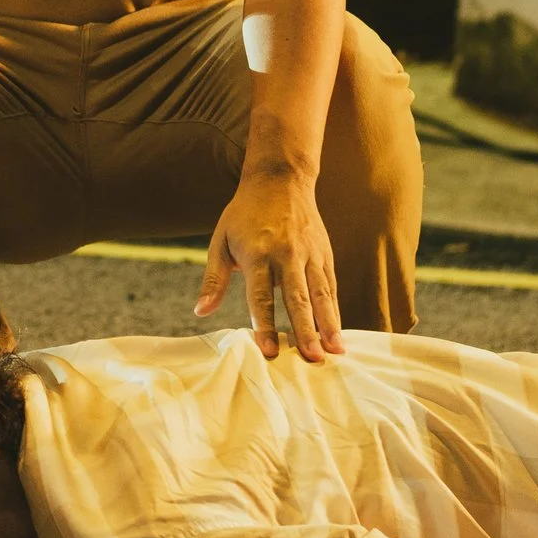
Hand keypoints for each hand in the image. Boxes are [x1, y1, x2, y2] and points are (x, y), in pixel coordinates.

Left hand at [196, 165, 342, 360]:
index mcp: (257, 253)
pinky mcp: (323, 253)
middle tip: (312, 359)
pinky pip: (330, 285)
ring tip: (334, 351)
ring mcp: (309, 254)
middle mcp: (286, 254)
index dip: (264, 324)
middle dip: (305, 330)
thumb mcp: (220, 240)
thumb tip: (200, 311)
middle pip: (297, 298)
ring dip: (328, 324)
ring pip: (320, 293)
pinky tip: (337, 332)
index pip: (260, 296)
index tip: (269, 351)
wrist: (280, 178)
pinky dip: (334, 310)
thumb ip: (214, 278)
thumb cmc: (244, 214)